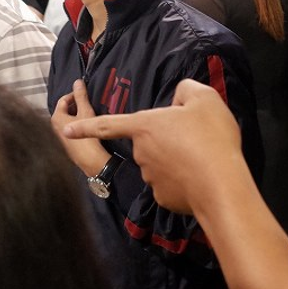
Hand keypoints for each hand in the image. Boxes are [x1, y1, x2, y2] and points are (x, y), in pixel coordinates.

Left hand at [50, 79, 110, 176]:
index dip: (74, 94)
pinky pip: (69, 130)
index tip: (84, 94)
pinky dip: (76, 126)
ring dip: (76, 116)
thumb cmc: (87, 135)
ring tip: (89, 116)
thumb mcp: (86, 111)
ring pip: (67, 121)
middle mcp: (53, 127)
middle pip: (64, 110)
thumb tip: (78, 81)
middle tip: (88, 104)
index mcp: (56, 117)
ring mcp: (58, 137)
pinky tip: (86, 128)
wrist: (90, 160)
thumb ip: (81, 95)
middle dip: (75, 105)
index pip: (63, 99)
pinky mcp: (64, 145)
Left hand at [63, 79, 243, 215]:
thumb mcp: (204, 98)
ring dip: (174, 160)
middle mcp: (140, 152)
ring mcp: (149, 177)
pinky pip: (170, 184)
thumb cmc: (211, 137)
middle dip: (166, 140)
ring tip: (200, 157)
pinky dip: (181, 181)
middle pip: (149, 142)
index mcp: (144, 125)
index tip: (66, 130)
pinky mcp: (162, 197)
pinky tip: (198, 177)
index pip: (107, 124)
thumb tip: (179, 97)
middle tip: (194, 138)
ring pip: (160, 164)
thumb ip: (185, 90)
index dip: (85, 126)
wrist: (221, 184)